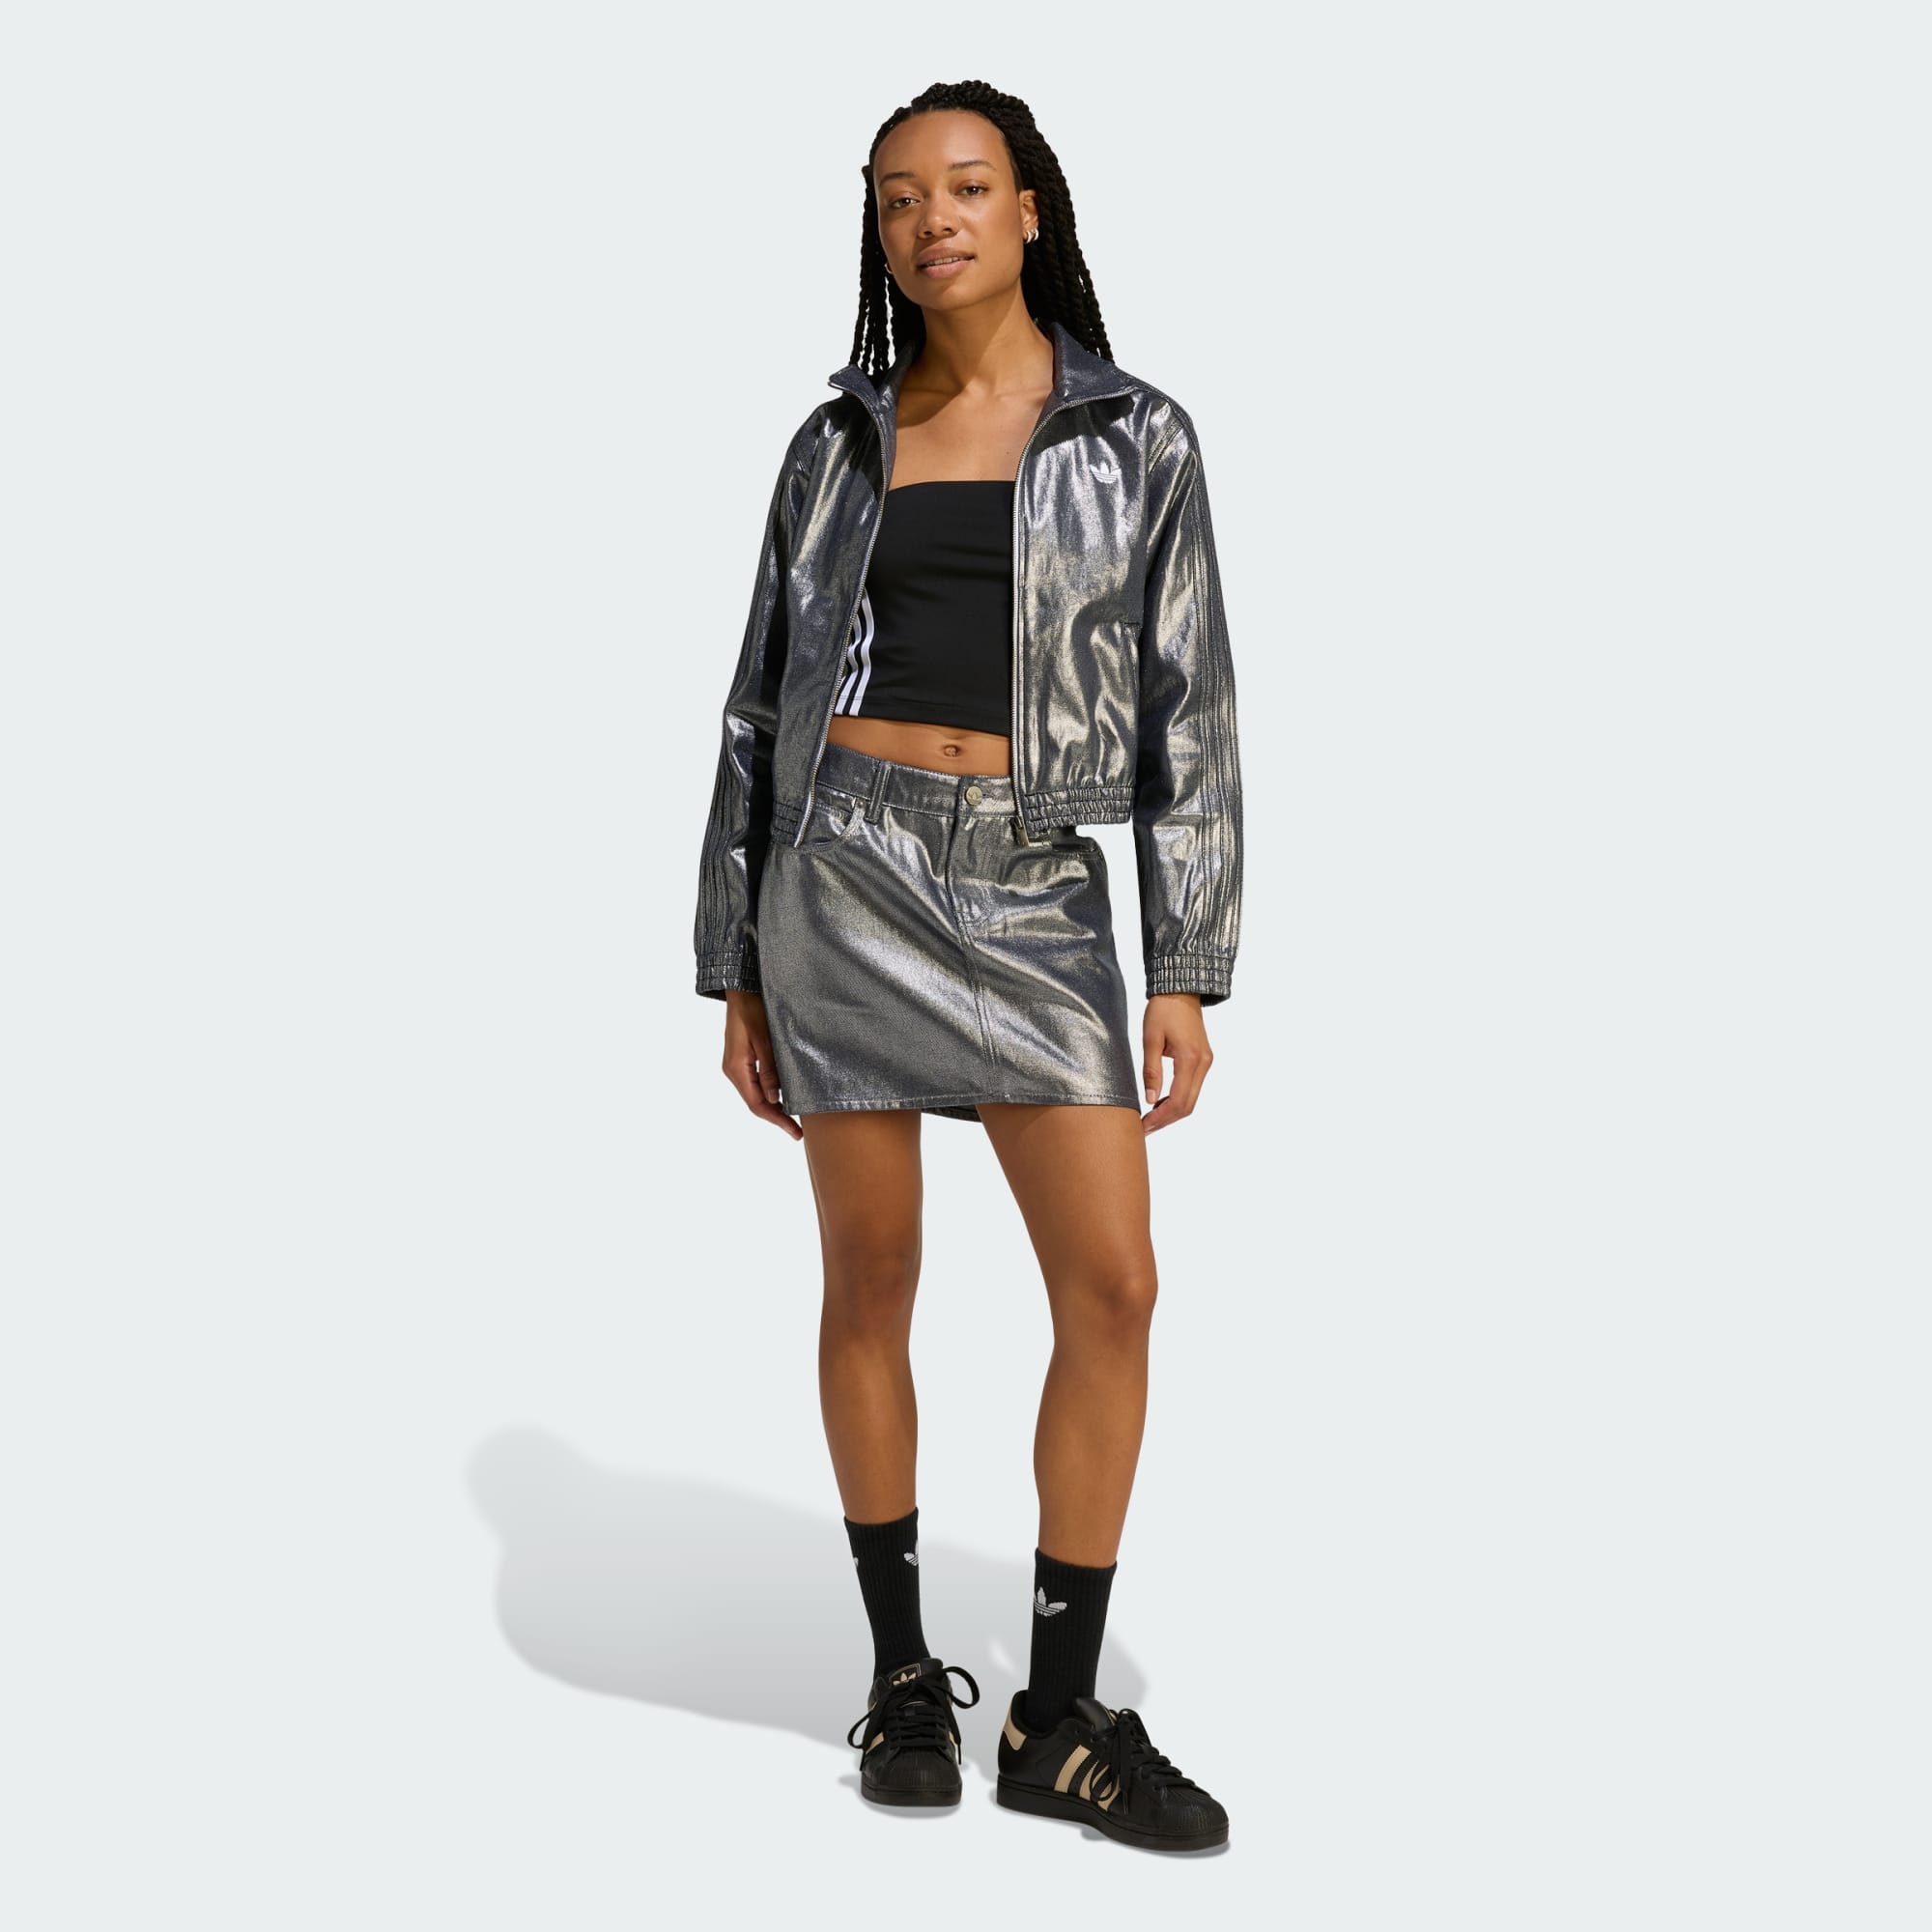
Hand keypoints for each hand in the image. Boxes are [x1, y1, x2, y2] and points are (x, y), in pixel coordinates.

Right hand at [722, 989, 802, 1139]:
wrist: (741, 990)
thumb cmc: (754, 1009)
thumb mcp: (765, 1039)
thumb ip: (770, 1069)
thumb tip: (775, 1099)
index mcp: (736, 1068)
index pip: (757, 1104)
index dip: (776, 1120)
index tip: (794, 1131)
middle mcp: (733, 1071)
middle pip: (756, 1102)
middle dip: (776, 1117)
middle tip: (798, 1131)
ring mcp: (736, 1066)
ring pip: (756, 1094)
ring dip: (774, 1107)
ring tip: (794, 1118)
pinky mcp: (742, 1060)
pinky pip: (756, 1083)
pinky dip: (770, 1093)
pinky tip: (784, 1096)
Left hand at [1141, 994, 1212, 1132]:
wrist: (1181, 990)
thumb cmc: (1163, 1010)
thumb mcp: (1150, 1039)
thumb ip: (1151, 1070)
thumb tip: (1150, 1099)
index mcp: (1190, 1059)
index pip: (1178, 1101)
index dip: (1161, 1118)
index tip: (1144, 1127)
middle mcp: (1204, 1064)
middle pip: (1188, 1105)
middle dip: (1166, 1120)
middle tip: (1144, 1128)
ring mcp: (1206, 1062)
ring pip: (1192, 1098)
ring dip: (1172, 1112)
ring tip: (1150, 1119)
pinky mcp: (1203, 1059)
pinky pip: (1192, 1087)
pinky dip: (1178, 1099)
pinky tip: (1160, 1102)